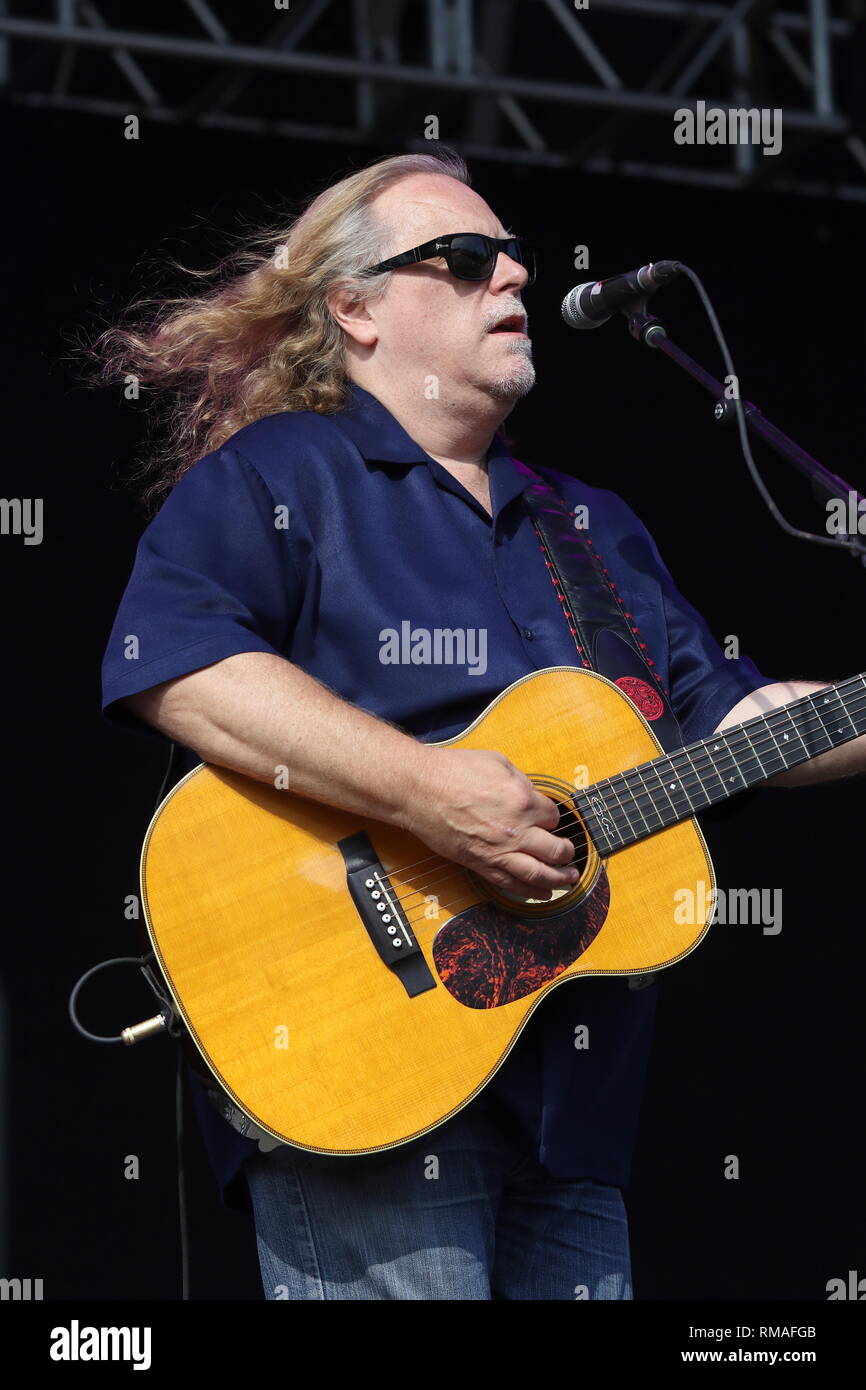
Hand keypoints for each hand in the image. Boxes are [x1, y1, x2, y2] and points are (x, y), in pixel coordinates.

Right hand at [398, 746, 579, 898]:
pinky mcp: (480, 864)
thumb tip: (531, 794)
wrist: (420, 790)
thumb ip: (521, 781)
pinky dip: (530, 892)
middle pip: (555, 850)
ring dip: (559, 879)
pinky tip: (542, 893)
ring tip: (569, 879)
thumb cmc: (453, 771)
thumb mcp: (497, 762)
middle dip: (566, 853)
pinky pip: (510, 884)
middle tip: (571, 854)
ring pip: (539, 874)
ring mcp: (498, 851)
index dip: (554, 818)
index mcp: (524, 801)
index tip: (550, 819)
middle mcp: (516, 831)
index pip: (554, 817)